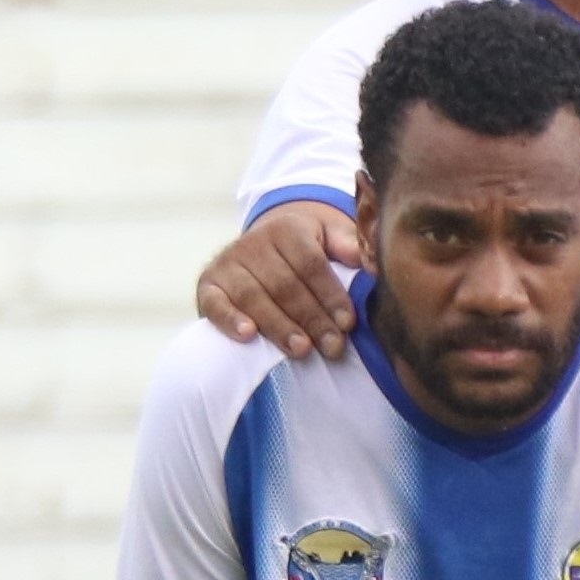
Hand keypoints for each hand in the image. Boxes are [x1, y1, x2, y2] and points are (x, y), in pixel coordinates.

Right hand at [196, 200, 360, 359]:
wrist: (267, 239)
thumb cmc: (310, 245)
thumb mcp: (332, 235)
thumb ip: (349, 245)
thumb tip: (370, 260)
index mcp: (287, 229)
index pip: (311, 265)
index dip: (330, 295)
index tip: (348, 323)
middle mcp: (253, 243)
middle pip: (285, 285)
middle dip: (311, 319)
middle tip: (333, 347)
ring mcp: (227, 263)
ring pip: (254, 297)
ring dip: (278, 326)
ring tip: (302, 350)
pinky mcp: (208, 283)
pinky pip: (214, 302)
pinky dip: (229, 319)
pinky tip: (248, 335)